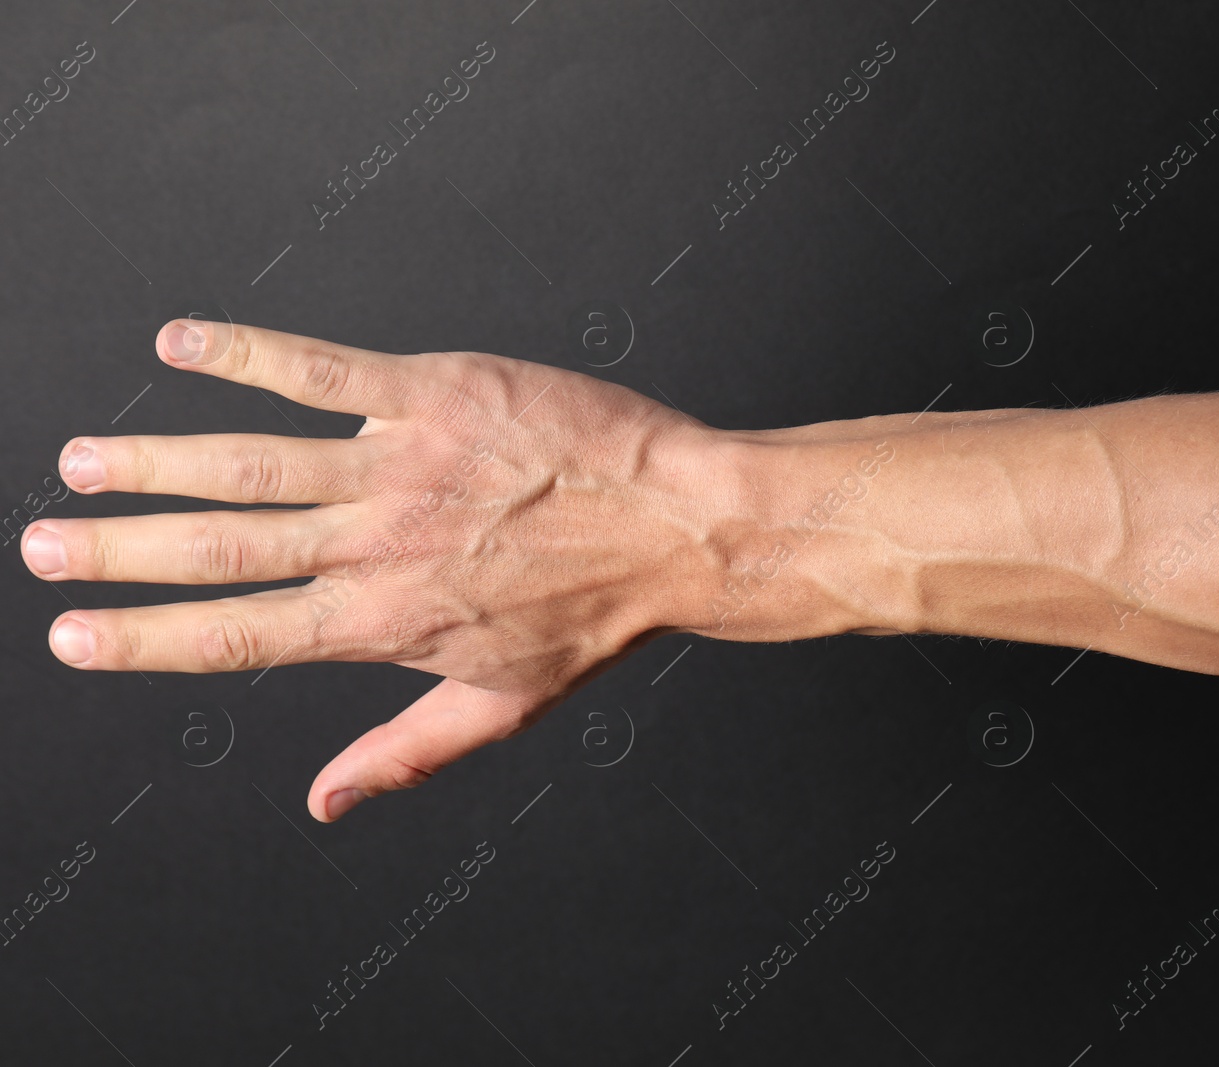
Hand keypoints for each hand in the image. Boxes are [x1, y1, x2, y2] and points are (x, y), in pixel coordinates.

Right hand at [24, 321, 730, 820]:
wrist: (679, 526)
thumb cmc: (595, 616)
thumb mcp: (502, 706)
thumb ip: (403, 752)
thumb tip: (323, 802)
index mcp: (385, 624)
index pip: (237, 638)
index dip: (145, 640)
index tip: (75, 635)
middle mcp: (380, 546)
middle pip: (221, 551)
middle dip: (119, 550)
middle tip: (42, 543)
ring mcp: (404, 465)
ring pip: (251, 462)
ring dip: (155, 461)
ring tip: (82, 461)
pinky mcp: (436, 394)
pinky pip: (322, 369)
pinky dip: (243, 355)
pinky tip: (179, 344)